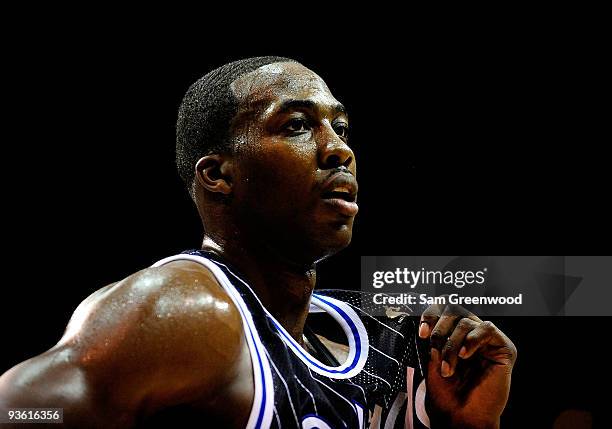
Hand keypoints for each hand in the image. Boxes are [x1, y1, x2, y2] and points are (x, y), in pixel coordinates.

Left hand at [419, 303, 516, 428]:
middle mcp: (470, 335)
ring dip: (452, 344)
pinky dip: (472, 340)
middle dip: (440, 328)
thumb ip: (434, 337)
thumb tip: (431, 320)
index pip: (444, 310)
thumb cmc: (447, 394)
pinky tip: (465, 356)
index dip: (431, 314)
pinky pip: (487, 328)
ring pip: (466, 321)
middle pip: (454, 310)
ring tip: (448, 367)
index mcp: (453, 335)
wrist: (461, 417)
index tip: (422, 332)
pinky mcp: (504, 349)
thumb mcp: (433, 360)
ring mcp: (487, 341)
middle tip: (433, 346)